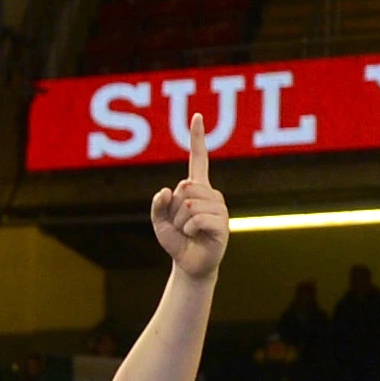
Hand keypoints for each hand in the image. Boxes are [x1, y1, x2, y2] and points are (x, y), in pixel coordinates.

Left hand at [151, 138, 227, 278]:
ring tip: (189, 232)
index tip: (196, 116)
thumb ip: (157, 206)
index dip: (197, 138)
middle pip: (184, 187)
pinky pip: (196, 220)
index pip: (198, 159)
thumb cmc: (176, 240)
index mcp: (197, 189)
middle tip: (182, 223)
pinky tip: (197, 236)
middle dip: (174, 209)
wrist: (189, 264)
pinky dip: (189, 230)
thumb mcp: (159, 223)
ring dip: (181, 223)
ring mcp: (219, 208)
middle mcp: (211, 194)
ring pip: (189, 206)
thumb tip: (165, 190)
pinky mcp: (222, 223)